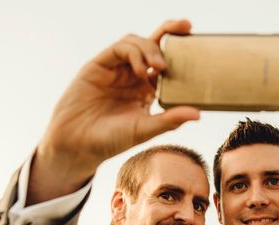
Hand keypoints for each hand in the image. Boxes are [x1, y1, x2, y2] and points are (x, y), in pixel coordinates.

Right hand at [30, 19, 200, 203]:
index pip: (168, 63)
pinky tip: (141, 71)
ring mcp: (116, 68)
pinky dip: (134, 53)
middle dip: (170, 31)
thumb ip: (170, 120)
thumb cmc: (111, 140)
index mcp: (147, 89)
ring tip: (159, 67)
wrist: (79, 144)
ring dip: (151, 48)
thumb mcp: (145, 130)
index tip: (199, 44)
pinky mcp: (99, 64)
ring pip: (137, 42)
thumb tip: (199, 113)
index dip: (182, 51)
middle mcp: (133, 75)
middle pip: (154, 44)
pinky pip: (120, 48)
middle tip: (186, 28)